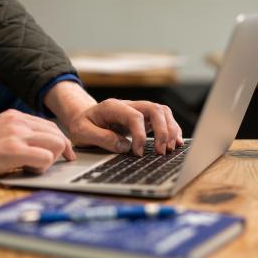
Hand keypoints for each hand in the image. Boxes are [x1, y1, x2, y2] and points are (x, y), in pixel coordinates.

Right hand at [0, 109, 75, 183]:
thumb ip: (17, 134)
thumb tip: (39, 145)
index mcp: (15, 116)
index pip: (50, 126)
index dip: (60, 142)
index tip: (63, 154)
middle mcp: (18, 121)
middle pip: (57, 133)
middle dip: (61, 151)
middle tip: (55, 164)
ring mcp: (16, 134)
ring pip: (56, 143)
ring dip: (51, 159)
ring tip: (34, 167)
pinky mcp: (13, 150)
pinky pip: (45, 157)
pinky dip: (42, 167)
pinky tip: (28, 170)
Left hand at [67, 99, 183, 155]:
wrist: (82, 118)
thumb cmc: (82, 125)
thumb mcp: (82, 133)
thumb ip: (101, 138)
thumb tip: (124, 146)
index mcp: (112, 106)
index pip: (134, 116)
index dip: (140, 135)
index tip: (138, 153)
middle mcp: (128, 105)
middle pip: (154, 109)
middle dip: (162, 131)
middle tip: (161, 151)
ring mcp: (138, 110)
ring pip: (162, 111)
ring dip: (170, 129)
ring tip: (170, 149)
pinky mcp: (144, 118)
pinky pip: (163, 118)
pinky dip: (172, 129)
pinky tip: (175, 143)